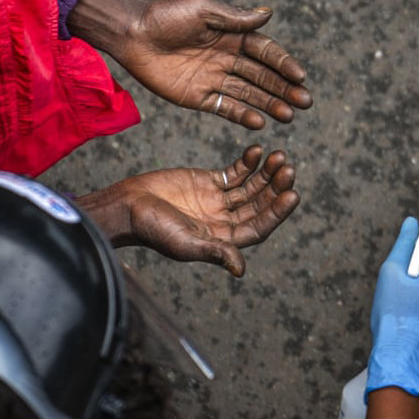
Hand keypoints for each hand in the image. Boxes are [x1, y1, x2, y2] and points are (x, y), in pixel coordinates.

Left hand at [68, 0, 312, 128]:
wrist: (130, 34)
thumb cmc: (165, 15)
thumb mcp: (203, 10)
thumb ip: (235, 18)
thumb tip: (268, 14)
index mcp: (233, 36)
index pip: (265, 52)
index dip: (283, 64)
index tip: (300, 75)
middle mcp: (228, 59)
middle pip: (263, 77)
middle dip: (284, 89)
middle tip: (305, 102)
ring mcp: (214, 79)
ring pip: (249, 95)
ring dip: (270, 105)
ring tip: (289, 116)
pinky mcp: (198, 97)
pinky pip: (225, 108)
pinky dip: (242, 116)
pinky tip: (260, 123)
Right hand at [77, 146, 298, 276]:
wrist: (127, 207)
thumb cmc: (153, 230)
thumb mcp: (185, 243)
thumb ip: (215, 251)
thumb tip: (241, 269)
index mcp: (224, 240)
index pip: (259, 227)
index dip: (277, 212)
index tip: (292, 194)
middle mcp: (226, 221)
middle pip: (259, 204)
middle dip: (275, 187)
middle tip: (288, 169)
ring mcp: (219, 201)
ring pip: (251, 186)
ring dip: (266, 172)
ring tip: (279, 156)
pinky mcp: (209, 182)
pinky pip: (235, 172)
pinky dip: (248, 162)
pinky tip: (258, 150)